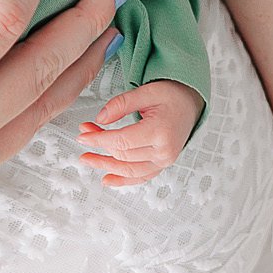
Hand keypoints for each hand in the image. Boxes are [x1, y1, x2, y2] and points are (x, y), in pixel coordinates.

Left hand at [77, 79, 203, 185]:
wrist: (190, 104)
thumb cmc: (171, 96)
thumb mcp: (146, 92)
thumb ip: (121, 104)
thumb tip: (100, 119)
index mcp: (160, 132)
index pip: (122, 141)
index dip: (99, 140)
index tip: (82, 135)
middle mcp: (164, 152)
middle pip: (123, 154)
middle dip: (99, 146)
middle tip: (83, 134)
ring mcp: (164, 161)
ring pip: (129, 170)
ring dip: (105, 164)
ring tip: (87, 158)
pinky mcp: (162, 165)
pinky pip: (140, 177)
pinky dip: (123, 181)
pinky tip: (106, 180)